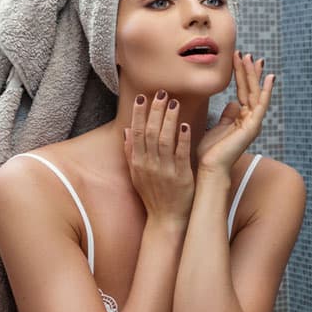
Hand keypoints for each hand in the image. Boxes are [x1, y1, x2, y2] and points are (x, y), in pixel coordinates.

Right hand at [123, 90, 194, 223]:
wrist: (166, 219)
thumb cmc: (153, 196)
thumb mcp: (136, 175)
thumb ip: (131, 153)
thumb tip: (126, 131)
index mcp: (138, 163)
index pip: (136, 133)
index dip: (139, 114)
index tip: (142, 96)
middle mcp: (149, 165)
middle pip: (150, 133)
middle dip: (154, 111)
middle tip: (161, 92)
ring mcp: (164, 170)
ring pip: (164, 140)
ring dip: (168, 119)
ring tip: (173, 102)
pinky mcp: (181, 176)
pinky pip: (181, 154)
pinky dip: (182, 138)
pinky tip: (185, 125)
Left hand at [197, 52, 274, 173]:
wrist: (210, 169)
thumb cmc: (210, 153)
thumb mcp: (218, 128)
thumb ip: (227, 116)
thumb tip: (233, 103)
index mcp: (242, 120)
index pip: (244, 92)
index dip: (242, 75)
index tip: (240, 59)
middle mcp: (250, 120)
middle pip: (252, 90)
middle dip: (249, 71)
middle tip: (248, 54)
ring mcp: (253, 123)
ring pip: (256, 93)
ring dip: (253, 75)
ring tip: (250, 58)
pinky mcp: (253, 127)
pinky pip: (261, 104)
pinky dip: (266, 90)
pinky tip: (268, 77)